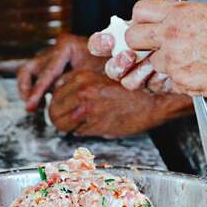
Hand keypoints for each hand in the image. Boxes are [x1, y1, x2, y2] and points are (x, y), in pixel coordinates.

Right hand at [18, 34, 104, 110]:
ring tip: (35, 108)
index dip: (37, 90)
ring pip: (28, 73)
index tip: (31, 105)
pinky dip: (35, 92)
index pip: (46, 71)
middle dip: (28, 90)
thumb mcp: (99, 74)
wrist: (119, 64)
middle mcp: (57, 49)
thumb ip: (81, 81)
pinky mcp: (52, 68)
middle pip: (30, 69)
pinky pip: (35, 79)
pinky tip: (41, 105)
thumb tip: (60, 90)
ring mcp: (53, 58)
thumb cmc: (112, 68)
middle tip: (30, 107)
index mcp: (67, 46)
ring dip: (28, 91)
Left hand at [48, 70, 191, 136]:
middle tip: (66, 119)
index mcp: (82, 76)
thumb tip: (60, 89)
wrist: (153, 99)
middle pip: (53, 108)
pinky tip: (90, 127)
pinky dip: (79, 132)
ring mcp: (88, 109)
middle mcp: (82, 91)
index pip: (55, 91)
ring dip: (65, 126)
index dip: (58, 100)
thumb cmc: (131, 87)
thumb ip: (80, 82)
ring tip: (75, 124)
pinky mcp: (96, 125)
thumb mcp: (102, 74)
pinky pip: (76, 132)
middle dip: (58, 115)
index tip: (64, 105)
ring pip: (59, 123)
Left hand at [88, 0, 206, 98]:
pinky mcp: (177, 79)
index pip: (139, 10)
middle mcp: (171, 33)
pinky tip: (197, 72)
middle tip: (150, 48)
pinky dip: (178, 79)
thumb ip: (178, 15)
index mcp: (179, 12)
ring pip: (150, 63)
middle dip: (137, 44)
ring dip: (164, 65)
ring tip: (188, 61)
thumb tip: (158, 19)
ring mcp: (172, 58)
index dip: (140, 19)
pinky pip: (167, 80)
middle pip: (131, 37)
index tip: (146, 26)